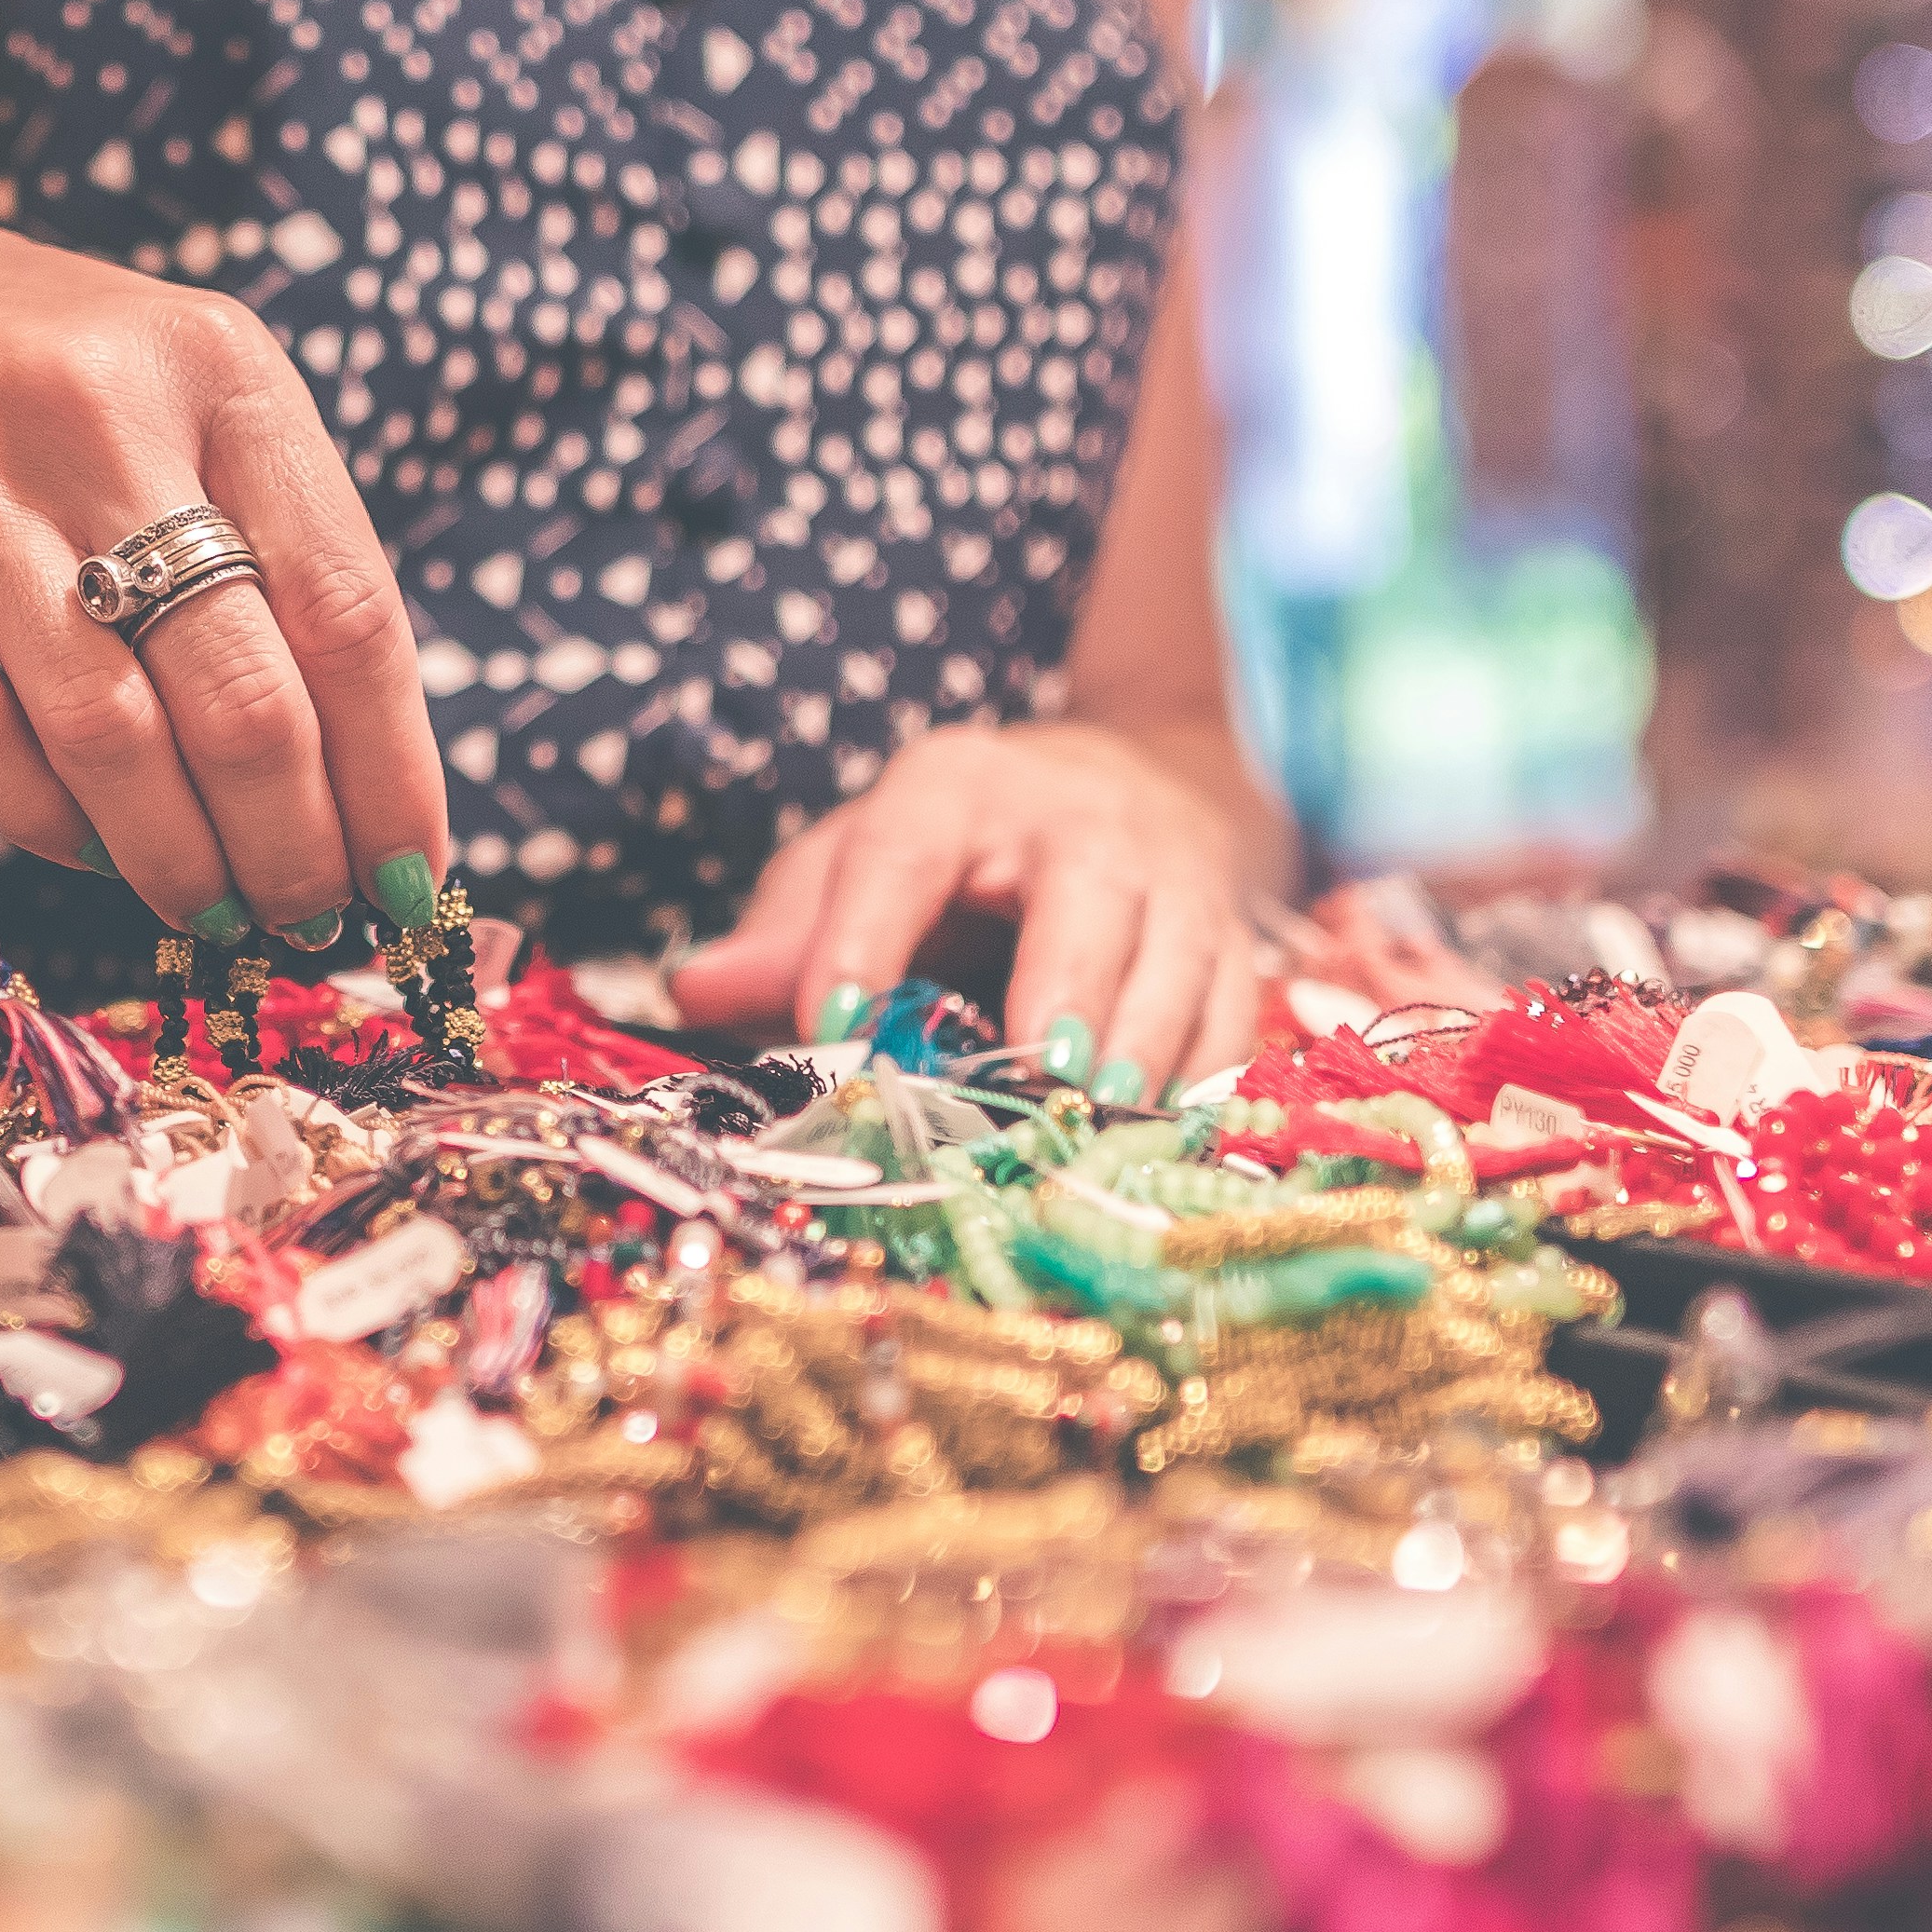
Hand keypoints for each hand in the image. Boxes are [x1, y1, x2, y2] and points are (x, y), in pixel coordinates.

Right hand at [0, 211, 450, 947]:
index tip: (411, 873)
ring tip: (212, 910)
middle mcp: (95, 410)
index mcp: (216, 365)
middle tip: (309, 919)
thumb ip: (274, 540)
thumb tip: (365, 775)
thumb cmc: (37, 382)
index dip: (392, 768)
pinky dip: (43, 820)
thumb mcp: (179, 394)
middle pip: (239, 694)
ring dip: (176, 859)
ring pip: (107, 735)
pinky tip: (89, 850)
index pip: (349, 605)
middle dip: (293, 845)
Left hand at [667, 722, 1264, 1091]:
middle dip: (1066, 983)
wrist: (1113, 794)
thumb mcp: (853, 863)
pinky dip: (1206, 1080)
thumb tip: (695, 989)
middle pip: (1088, 891)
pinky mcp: (1231, 937)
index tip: (828, 1020)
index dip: (864, 931)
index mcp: (954, 791)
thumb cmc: (950, 854)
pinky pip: (1236, 1011)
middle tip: (1040, 1075)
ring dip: (1147, 1047)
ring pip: (1180, 956)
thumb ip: (783, 932)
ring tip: (1101, 1123)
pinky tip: (1164, 1141)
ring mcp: (1171, 877)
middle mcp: (1079, 820)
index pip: (903, 849)